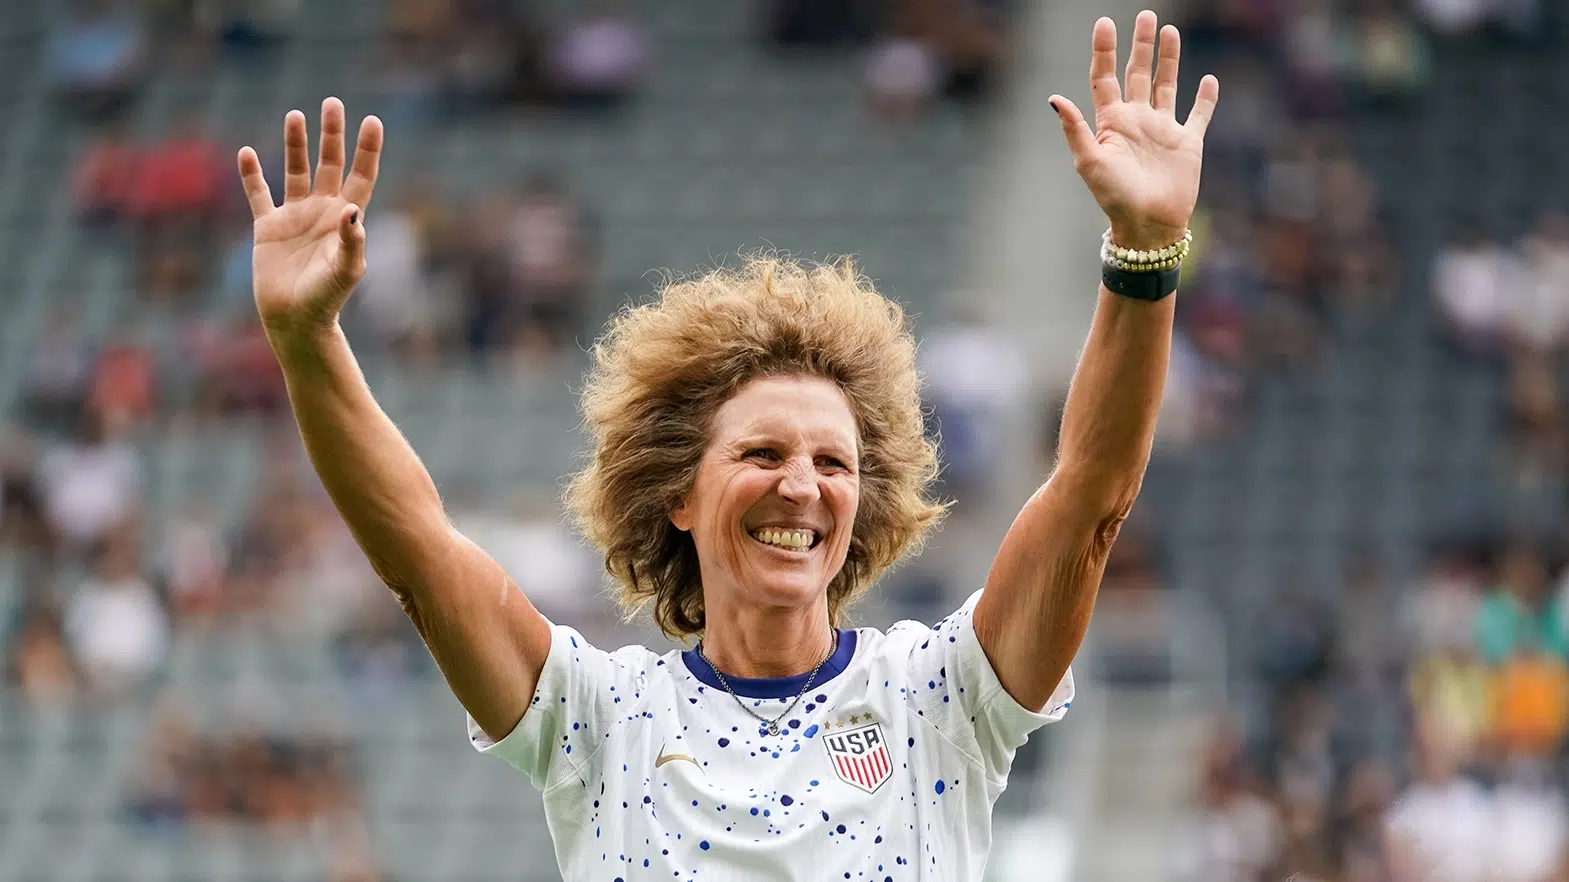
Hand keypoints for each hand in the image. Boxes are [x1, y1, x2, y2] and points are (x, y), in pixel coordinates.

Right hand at [237, 98, 382, 340]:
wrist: (296, 320)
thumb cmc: (327, 299)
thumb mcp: (345, 270)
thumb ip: (352, 241)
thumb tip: (351, 209)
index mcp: (346, 219)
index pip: (361, 176)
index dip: (367, 150)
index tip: (372, 121)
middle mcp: (322, 212)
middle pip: (329, 164)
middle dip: (332, 135)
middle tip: (333, 103)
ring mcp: (294, 217)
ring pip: (295, 171)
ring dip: (296, 144)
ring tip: (295, 115)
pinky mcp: (267, 227)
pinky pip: (258, 194)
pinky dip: (252, 174)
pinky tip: (248, 153)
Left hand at [1052, 11, 1217, 252]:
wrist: (1147, 224)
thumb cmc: (1114, 197)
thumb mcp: (1090, 161)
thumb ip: (1075, 128)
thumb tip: (1054, 98)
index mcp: (1111, 122)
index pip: (1105, 77)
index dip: (1103, 51)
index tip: (1104, 22)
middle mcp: (1137, 120)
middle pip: (1138, 73)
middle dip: (1140, 45)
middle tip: (1145, 16)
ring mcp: (1163, 130)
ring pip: (1166, 85)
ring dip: (1169, 59)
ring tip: (1170, 31)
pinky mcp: (1188, 142)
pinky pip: (1198, 114)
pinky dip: (1205, 98)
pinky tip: (1208, 79)